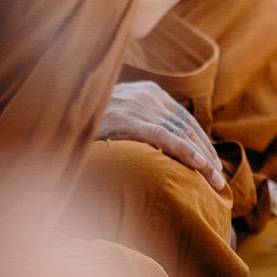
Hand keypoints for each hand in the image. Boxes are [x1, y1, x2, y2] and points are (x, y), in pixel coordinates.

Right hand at [96, 81, 225, 189]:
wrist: (56, 109)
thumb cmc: (86, 119)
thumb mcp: (117, 115)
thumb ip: (139, 124)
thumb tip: (158, 148)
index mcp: (149, 93)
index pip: (185, 121)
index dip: (202, 144)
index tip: (213, 166)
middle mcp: (149, 96)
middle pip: (188, 127)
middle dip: (207, 156)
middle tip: (220, 182)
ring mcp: (139, 106)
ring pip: (181, 134)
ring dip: (203, 160)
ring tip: (216, 183)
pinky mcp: (129, 119)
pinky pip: (164, 136)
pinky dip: (184, 150)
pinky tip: (199, 165)